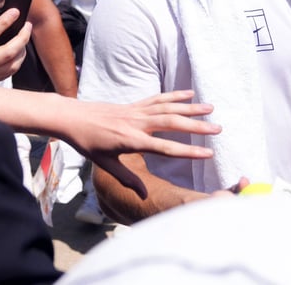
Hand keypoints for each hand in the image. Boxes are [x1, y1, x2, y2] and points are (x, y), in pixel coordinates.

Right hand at [0, 9, 28, 82]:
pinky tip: (17, 52)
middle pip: (10, 51)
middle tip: (27, 25)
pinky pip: (9, 73)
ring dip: (22, 49)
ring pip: (14, 64)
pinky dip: (17, 61)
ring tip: (24, 37)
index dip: (5, 21)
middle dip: (22, 36)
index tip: (15, 12)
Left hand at [60, 90, 218, 198]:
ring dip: (190, 107)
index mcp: (131, 141)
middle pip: (172, 123)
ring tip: (211, 108)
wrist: (72, 117)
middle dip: (196, 126)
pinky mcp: (134, 104)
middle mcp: (137, 123)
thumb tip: (144, 195)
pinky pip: (158, 98)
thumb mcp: (105, 165)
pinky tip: (189, 94)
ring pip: (168, 107)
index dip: (188, 151)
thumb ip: (127, 179)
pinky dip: (174, 95)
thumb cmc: (87, 143)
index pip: (166, 148)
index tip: (208, 153)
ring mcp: (136, 111)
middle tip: (218, 129)